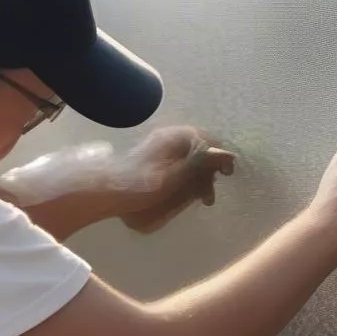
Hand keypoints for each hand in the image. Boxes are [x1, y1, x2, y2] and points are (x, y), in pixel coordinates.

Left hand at [114, 126, 235, 233]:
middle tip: (209, 195)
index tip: (227, 175)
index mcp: (175, 136)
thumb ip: (202, 163)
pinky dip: (186, 177)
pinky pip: (178, 164)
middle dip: (209, 171)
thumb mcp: (177, 176)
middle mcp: (168, 137)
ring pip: (189, 158)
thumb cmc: (144, 184)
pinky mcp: (153, 159)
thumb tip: (227, 153)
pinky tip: (184, 193)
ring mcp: (159, 147)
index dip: (220, 157)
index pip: (208, 140)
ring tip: (201, 198)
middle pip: (199, 150)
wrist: (109, 191)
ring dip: (198, 177)